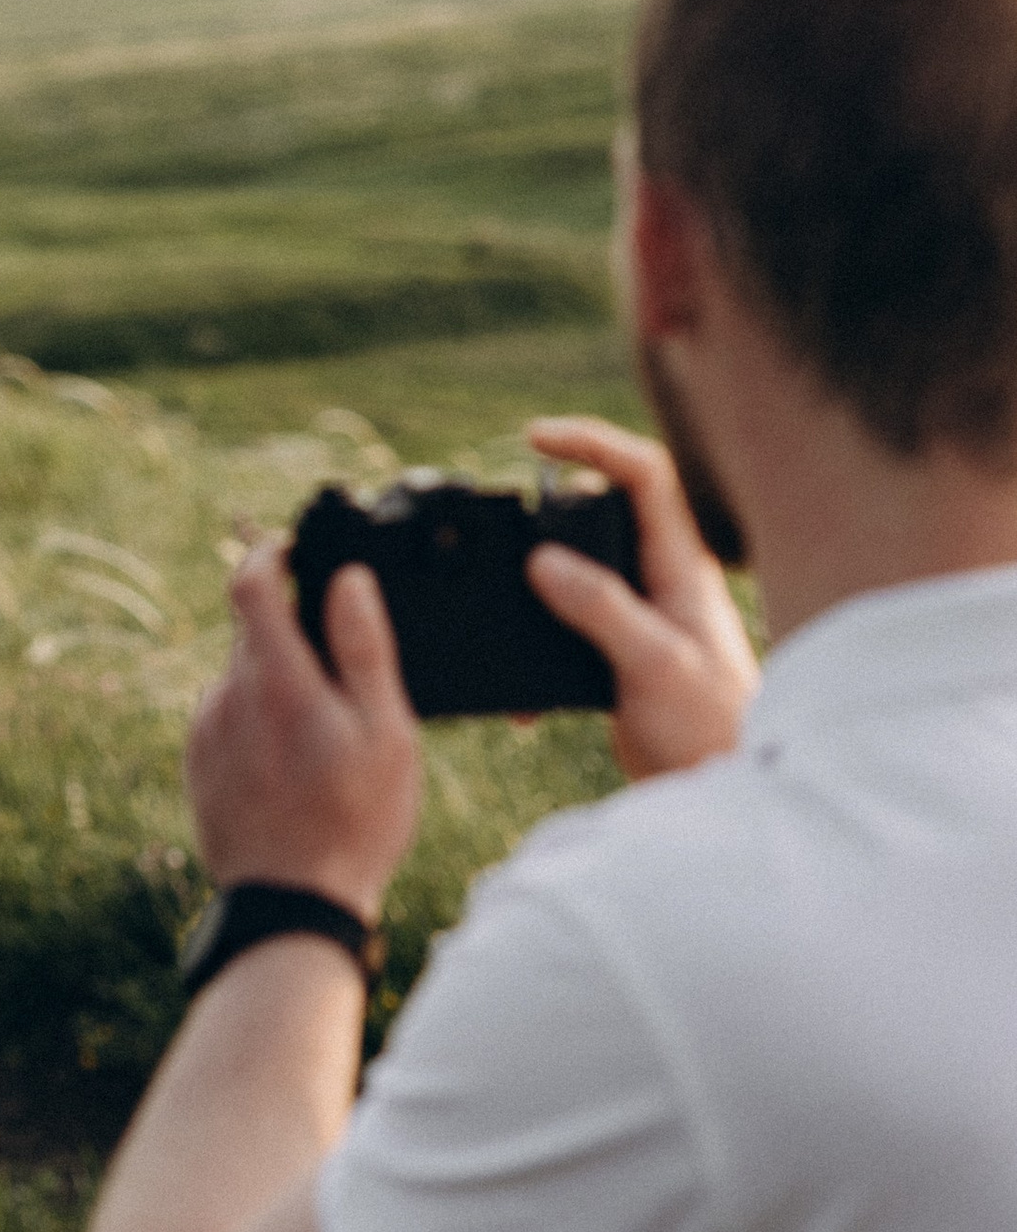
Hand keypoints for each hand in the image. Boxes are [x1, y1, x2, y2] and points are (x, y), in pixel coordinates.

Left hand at [182, 542, 423, 918]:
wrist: (291, 907)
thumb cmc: (353, 822)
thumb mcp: (384, 733)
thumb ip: (363, 648)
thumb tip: (347, 579)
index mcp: (274, 679)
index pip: (250, 582)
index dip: (272, 553)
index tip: (297, 551)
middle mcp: (226, 696)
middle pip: (251, 631)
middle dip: (292, 634)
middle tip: (340, 675)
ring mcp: (205, 731)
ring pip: (241, 677)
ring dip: (276, 683)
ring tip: (323, 741)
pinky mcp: (198, 763)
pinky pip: (228, 718)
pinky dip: (259, 722)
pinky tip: (294, 768)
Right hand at [525, 417, 757, 783]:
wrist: (724, 793)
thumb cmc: (712, 730)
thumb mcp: (654, 664)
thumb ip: (601, 608)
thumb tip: (542, 561)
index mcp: (682, 566)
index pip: (644, 475)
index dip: (593, 443)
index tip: (536, 438)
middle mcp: (664, 580)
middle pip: (603, 512)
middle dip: (549, 517)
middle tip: (507, 533)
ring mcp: (644, 615)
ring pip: (580, 570)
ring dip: (538, 589)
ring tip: (507, 611)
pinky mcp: (623, 653)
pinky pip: (570, 626)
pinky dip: (540, 649)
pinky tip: (527, 700)